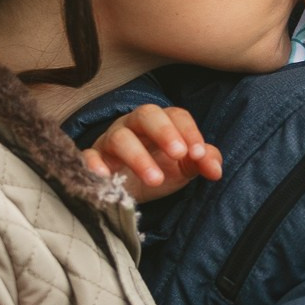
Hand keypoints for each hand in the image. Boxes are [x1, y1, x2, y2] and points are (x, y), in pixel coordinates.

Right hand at [81, 105, 221, 202]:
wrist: (129, 191)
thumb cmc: (159, 169)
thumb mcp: (184, 167)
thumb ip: (202, 162)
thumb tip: (215, 169)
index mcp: (160, 123)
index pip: (176, 115)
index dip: (188, 131)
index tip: (197, 154)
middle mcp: (134, 126)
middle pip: (146, 114)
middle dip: (164, 131)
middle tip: (179, 154)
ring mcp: (111, 141)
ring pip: (120, 138)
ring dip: (138, 157)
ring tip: (155, 179)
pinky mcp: (93, 160)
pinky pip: (89, 156)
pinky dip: (94, 164)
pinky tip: (106, 177)